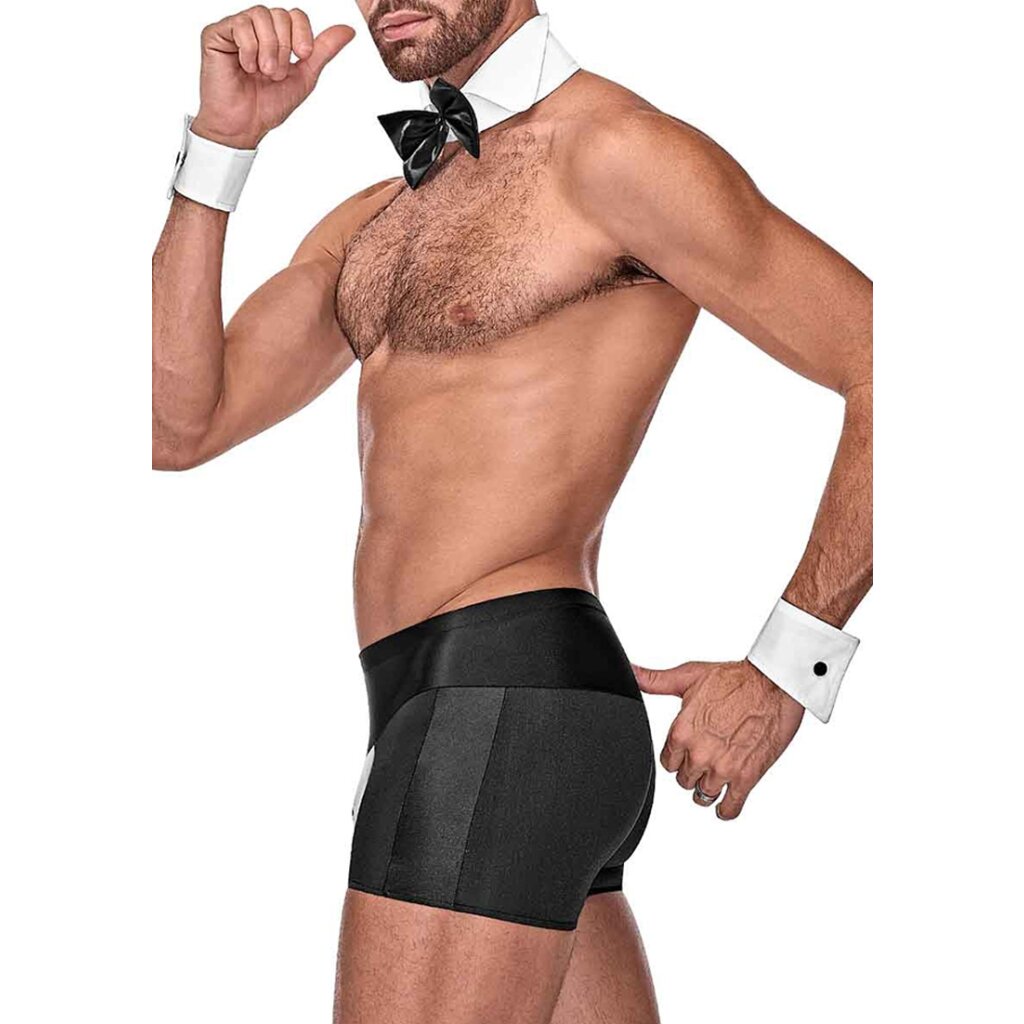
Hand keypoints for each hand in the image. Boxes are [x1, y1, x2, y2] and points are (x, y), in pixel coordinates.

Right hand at [191, 7, 355, 148]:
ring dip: (268, 48)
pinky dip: (248, 48)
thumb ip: (323, 51)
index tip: (303, 56)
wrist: (243, 125)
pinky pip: (239, 24)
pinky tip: (246, 67)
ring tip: (263, 72)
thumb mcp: (304, 76)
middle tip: (276, 73)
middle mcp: (257, 29)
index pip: (295, 15)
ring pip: (260, 15)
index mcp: (277, 37)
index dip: (302, 33)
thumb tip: (348, 30)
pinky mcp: (216, 34)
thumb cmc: (268, 104)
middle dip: (284, 46)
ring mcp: (236, 29)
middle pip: (280, 14)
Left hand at [632, 659, 804, 818]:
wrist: (773, 684)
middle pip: (684, 780)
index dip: (676, 757)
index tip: (685, 752)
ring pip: (703, 796)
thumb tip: (633, 673)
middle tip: (705, 759)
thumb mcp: (688, 676)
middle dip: (692, 771)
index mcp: (682, 732)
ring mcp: (722, 769)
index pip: (666, 762)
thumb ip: (656, 681)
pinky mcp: (747, 777)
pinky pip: (730, 808)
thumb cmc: (735, 678)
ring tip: (714, 778)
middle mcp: (699, 754)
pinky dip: (726, 810)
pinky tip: (726, 805)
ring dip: (707, 789)